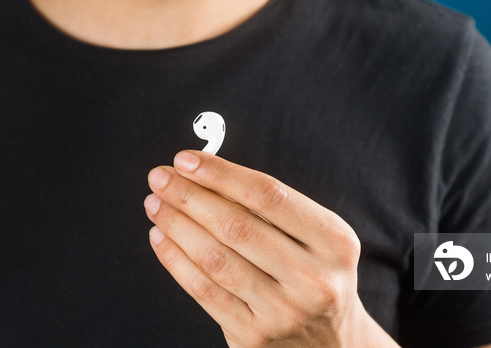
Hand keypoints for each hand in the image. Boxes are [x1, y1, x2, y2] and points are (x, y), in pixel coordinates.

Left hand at [144, 151, 397, 346]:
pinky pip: (204, 291)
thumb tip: (204, 174)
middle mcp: (313, 278)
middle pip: (236, 225)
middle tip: (161, 178)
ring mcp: (283, 312)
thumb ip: (272, 208)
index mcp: (334, 242)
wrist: (332, 343)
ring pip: (215, 258)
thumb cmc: (316, 274)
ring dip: (176, 225)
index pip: (268, 195)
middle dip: (189, 196)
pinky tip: (162, 238)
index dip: (221, 174)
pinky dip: (176, 260)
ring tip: (156, 205)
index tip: (187, 160)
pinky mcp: (254, 337)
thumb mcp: (318, 237)